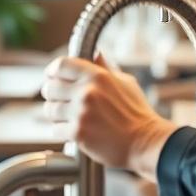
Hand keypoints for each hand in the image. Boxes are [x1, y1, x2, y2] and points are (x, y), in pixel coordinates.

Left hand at [42, 54, 176, 180]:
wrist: (145, 141)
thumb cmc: (137, 113)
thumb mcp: (125, 82)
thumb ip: (105, 68)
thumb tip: (95, 54)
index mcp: (97, 75)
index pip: (61, 65)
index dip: (52, 71)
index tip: (52, 77)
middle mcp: (86, 91)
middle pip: (50, 87)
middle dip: (53, 95)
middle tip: (61, 100)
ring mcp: (81, 113)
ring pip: (50, 109)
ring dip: (56, 114)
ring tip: (69, 117)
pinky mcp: (78, 133)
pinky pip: (55, 129)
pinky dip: (63, 131)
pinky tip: (76, 130)